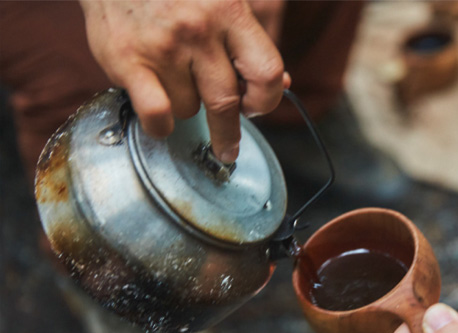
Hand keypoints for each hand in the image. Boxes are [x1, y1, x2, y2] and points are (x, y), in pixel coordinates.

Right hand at [80, 0, 288, 162]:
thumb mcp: (222, 3)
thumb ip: (251, 43)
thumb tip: (282, 84)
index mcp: (229, 12)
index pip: (267, 73)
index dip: (265, 100)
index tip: (254, 108)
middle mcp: (199, 29)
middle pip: (227, 102)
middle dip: (228, 131)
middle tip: (227, 147)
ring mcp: (163, 46)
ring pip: (189, 107)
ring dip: (185, 105)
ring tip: (173, 83)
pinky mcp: (129, 60)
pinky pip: (157, 115)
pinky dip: (160, 126)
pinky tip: (160, 120)